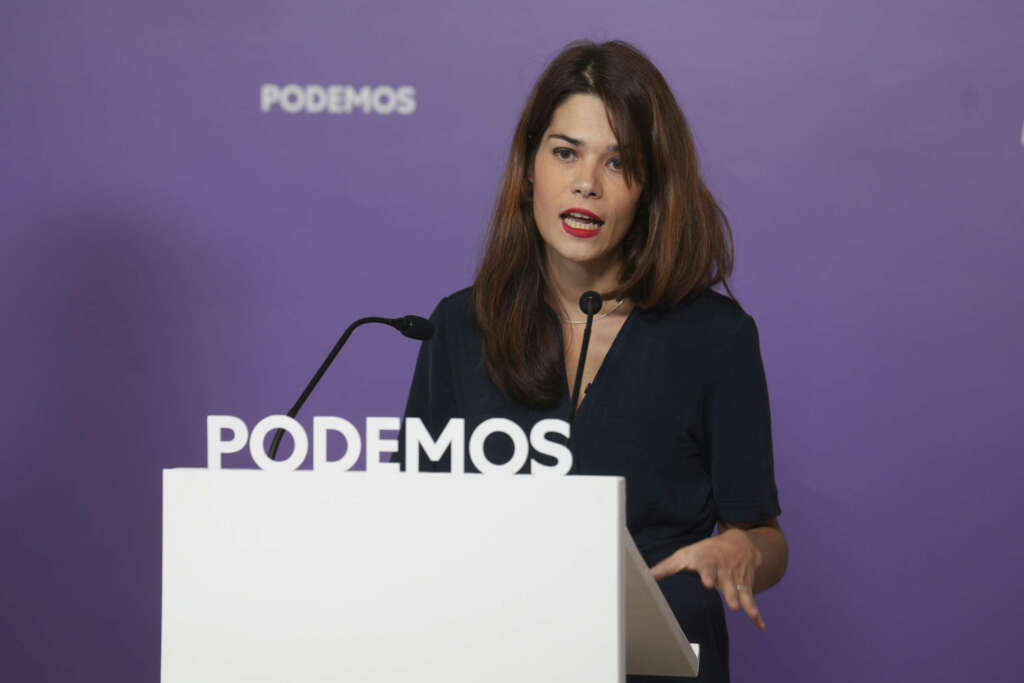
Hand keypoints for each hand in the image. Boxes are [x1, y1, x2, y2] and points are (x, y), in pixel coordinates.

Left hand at [649, 529, 766, 629]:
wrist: (738, 541)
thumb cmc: (705, 551)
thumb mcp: (685, 554)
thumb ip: (667, 567)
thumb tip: (646, 575)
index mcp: (707, 561)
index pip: (707, 567)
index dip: (708, 575)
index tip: (708, 583)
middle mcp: (724, 569)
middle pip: (727, 581)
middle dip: (729, 592)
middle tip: (731, 604)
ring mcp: (736, 578)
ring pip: (741, 591)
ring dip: (744, 602)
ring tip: (745, 612)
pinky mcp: (746, 585)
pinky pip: (751, 600)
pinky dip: (756, 613)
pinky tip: (760, 626)